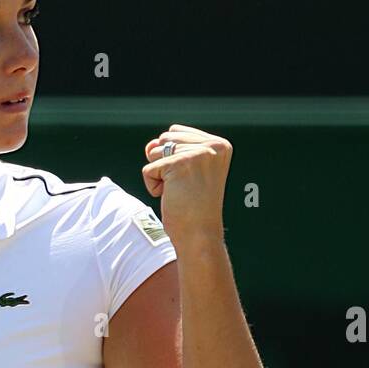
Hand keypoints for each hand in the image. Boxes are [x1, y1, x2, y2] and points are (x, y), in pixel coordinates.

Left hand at [141, 123, 231, 247]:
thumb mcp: (185, 171)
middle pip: (165, 139)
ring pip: (155, 152)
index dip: (174, 159)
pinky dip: (153, 187)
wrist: (199, 235)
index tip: (192, 180)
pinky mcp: (179, 164)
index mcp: (220, 145)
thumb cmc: (192, 208)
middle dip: (165, 165)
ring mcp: (197, 153)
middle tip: (186, 187)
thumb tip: (150, 145)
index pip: (176, 132)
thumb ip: (167, 149)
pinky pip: (148, 170)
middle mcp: (213, 145)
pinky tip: (172, 197)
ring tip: (180, 191)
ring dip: (160, 175)